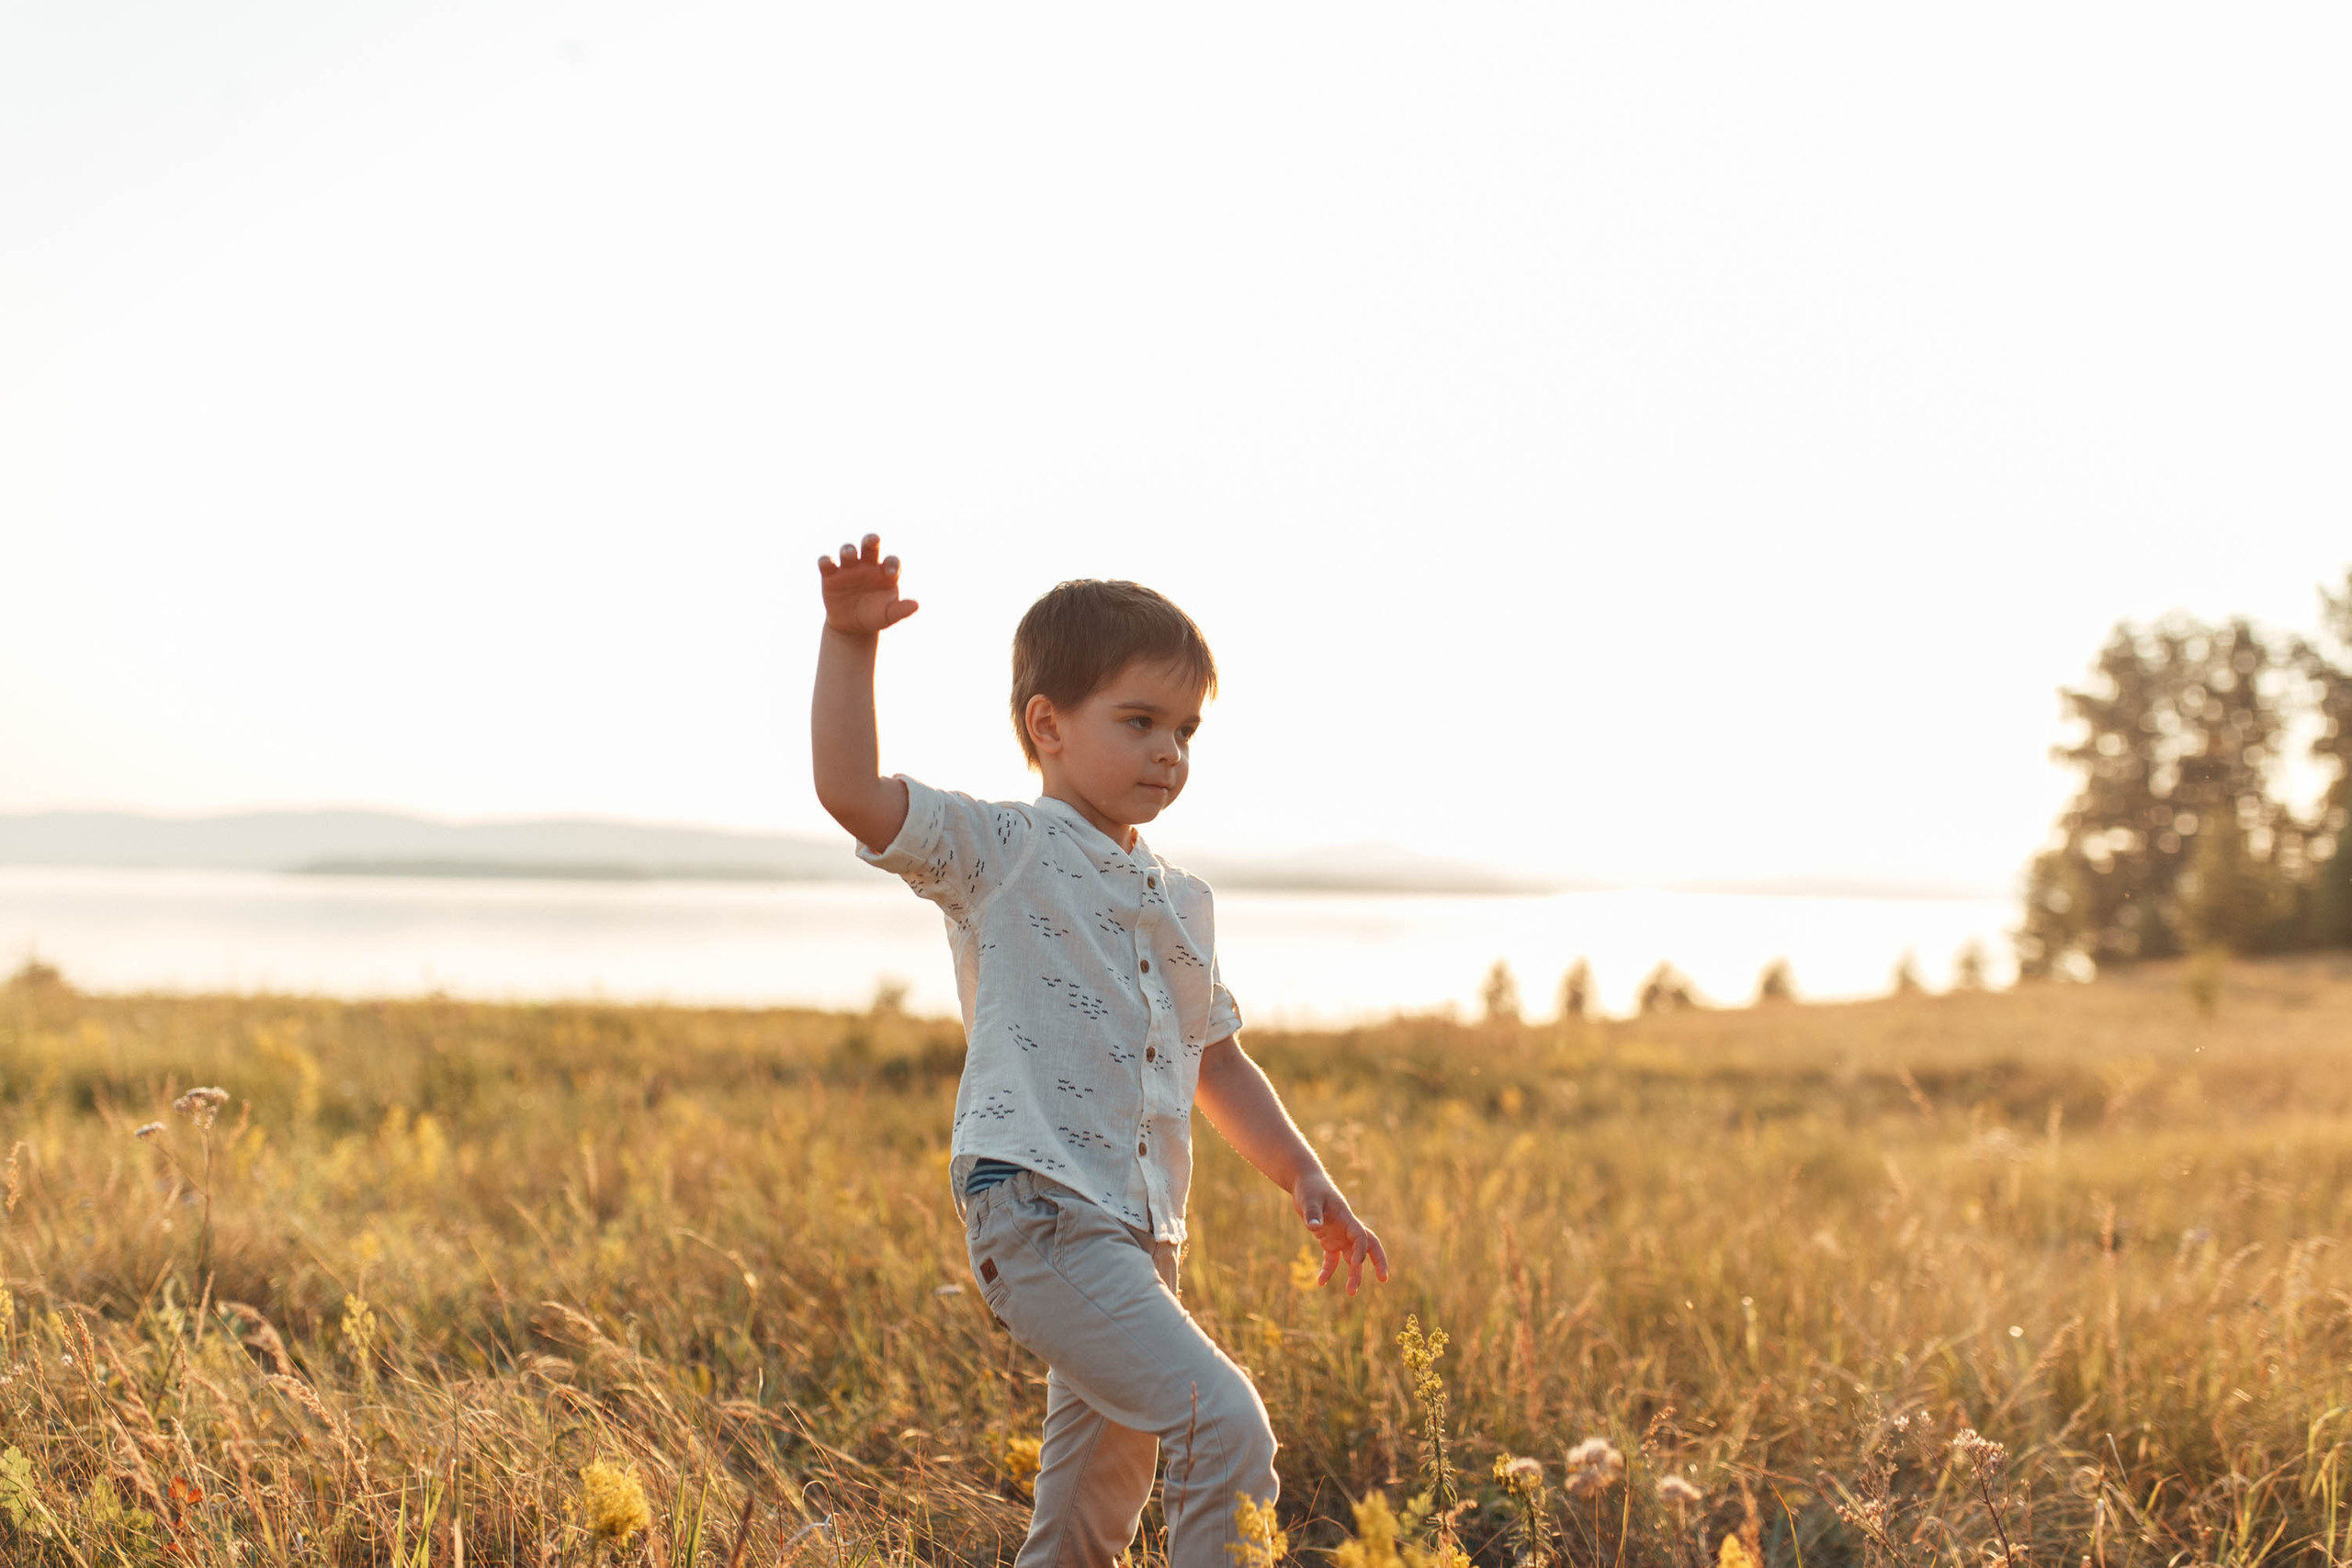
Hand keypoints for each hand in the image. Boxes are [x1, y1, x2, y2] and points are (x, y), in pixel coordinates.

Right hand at [817, 533, 919, 635]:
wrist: (852, 626)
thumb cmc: (875, 616)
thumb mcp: (888, 615)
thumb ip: (901, 610)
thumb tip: (916, 606)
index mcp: (885, 571)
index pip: (892, 561)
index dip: (892, 564)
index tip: (891, 574)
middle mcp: (867, 565)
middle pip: (870, 545)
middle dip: (871, 540)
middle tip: (873, 540)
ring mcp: (849, 568)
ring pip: (847, 551)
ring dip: (848, 549)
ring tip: (850, 554)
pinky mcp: (830, 575)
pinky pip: (826, 563)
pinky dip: (826, 561)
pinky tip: (827, 563)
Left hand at [1293, 1171, 1389, 1296]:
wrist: (1305, 1183)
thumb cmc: (1309, 1188)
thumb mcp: (1308, 1199)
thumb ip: (1312, 1213)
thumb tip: (1313, 1227)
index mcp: (1346, 1217)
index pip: (1360, 1235)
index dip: (1361, 1249)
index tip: (1357, 1264)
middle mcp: (1346, 1228)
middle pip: (1368, 1246)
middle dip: (1377, 1262)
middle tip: (1384, 1280)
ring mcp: (1339, 1234)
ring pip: (1352, 1257)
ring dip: (1354, 1274)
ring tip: (1352, 1293)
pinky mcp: (1329, 1239)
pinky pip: (1332, 1258)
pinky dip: (1328, 1270)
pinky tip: (1321, 1282)